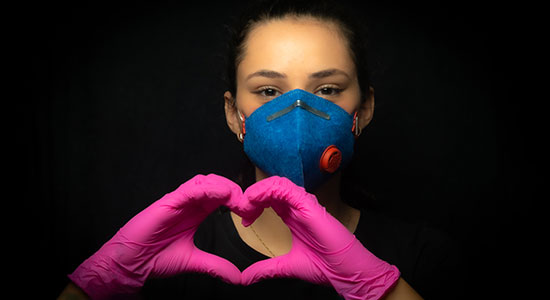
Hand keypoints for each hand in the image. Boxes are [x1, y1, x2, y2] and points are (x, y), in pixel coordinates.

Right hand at [68, 174, 243, 298]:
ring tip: (237, 201)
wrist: (131, 263)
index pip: (222, 196)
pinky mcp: (168, 202)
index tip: (250, 215)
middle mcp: (189, 202)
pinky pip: (190, 189)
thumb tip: (238, 278)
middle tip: (247, 206)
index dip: (238, 201)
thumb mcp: (194, 261)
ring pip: (206, 181)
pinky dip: (207, 189)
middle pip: (217, 184)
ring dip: (224, 187)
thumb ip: (216, 266)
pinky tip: (220, 196)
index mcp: (196, 212)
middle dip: (235, 191)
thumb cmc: (155, 257)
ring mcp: (178, 200)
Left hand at [240, 176, 399, 299]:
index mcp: (293, 217)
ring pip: (278, 184)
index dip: (254, 205)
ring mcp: (304, 205)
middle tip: (242, 210)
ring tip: (247, 202)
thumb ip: (265, 269)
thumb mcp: (286, 267)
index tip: (245, 220)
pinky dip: (269, 190)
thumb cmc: (326, 266)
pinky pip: (287, 189)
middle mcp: (298, 208)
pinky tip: (256, 199)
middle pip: (271, 189)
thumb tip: (245, 278)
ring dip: (259, 190)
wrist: (346, 273)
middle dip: (253, 196)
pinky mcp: (310, 206)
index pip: (269, 199)